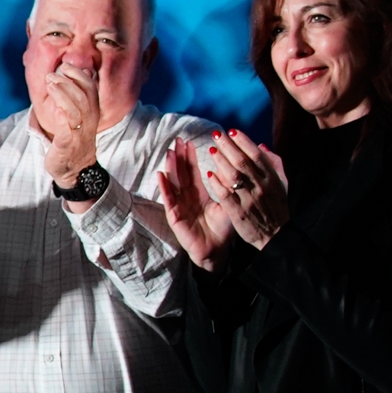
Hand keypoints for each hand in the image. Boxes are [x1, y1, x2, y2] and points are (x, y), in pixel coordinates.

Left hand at [36, 65, 103, 189]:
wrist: (75, 170)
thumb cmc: (74, 140)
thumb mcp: (79, 118)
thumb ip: (78, 98)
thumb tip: (78, 74)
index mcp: (92, 113)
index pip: (90, 89)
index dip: (80, 75)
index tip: (66, 66)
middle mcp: (89, 121)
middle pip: (82, 97)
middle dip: (67, 82)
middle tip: (51, 75)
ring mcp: (79, 134)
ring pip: (76, 110)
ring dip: (63, 94)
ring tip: (50, 84)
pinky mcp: (68, 145)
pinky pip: (68, 130)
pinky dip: (63, 118)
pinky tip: (57, 109)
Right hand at [157, 138, 235, 267]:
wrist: (217, 251)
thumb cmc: (223, 230)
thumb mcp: (228, 204)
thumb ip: (226, 188)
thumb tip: (230, 168)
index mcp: (199, 194)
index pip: (193, 172)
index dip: (190, 157)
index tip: (189, 142)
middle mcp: (187, 198)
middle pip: (181, 174)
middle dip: (179, 157)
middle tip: (177, 140)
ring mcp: (179, 206)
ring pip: (173, 183)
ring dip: (170, 168)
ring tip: (169, 152)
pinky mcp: (175, 216)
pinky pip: (168, 200)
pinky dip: (165, 187)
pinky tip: (161, 175)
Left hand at [201, 130, 289, 248]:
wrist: (276, 235)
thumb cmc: (276, 205)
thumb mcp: (282, 183)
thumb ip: (274, 163)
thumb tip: (261, 145)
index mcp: (272, 178)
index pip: (257, 154)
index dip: (243, 141)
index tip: (231, 131)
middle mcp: (261, 186)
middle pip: (242, 162)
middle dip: (228, 146)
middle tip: (216, 135)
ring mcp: (249, 200)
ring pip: (233, 176)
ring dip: (221, 161)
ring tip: (211, 150)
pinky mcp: (239, 212)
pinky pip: (226, 195)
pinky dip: (218, 184)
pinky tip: (209, 174)